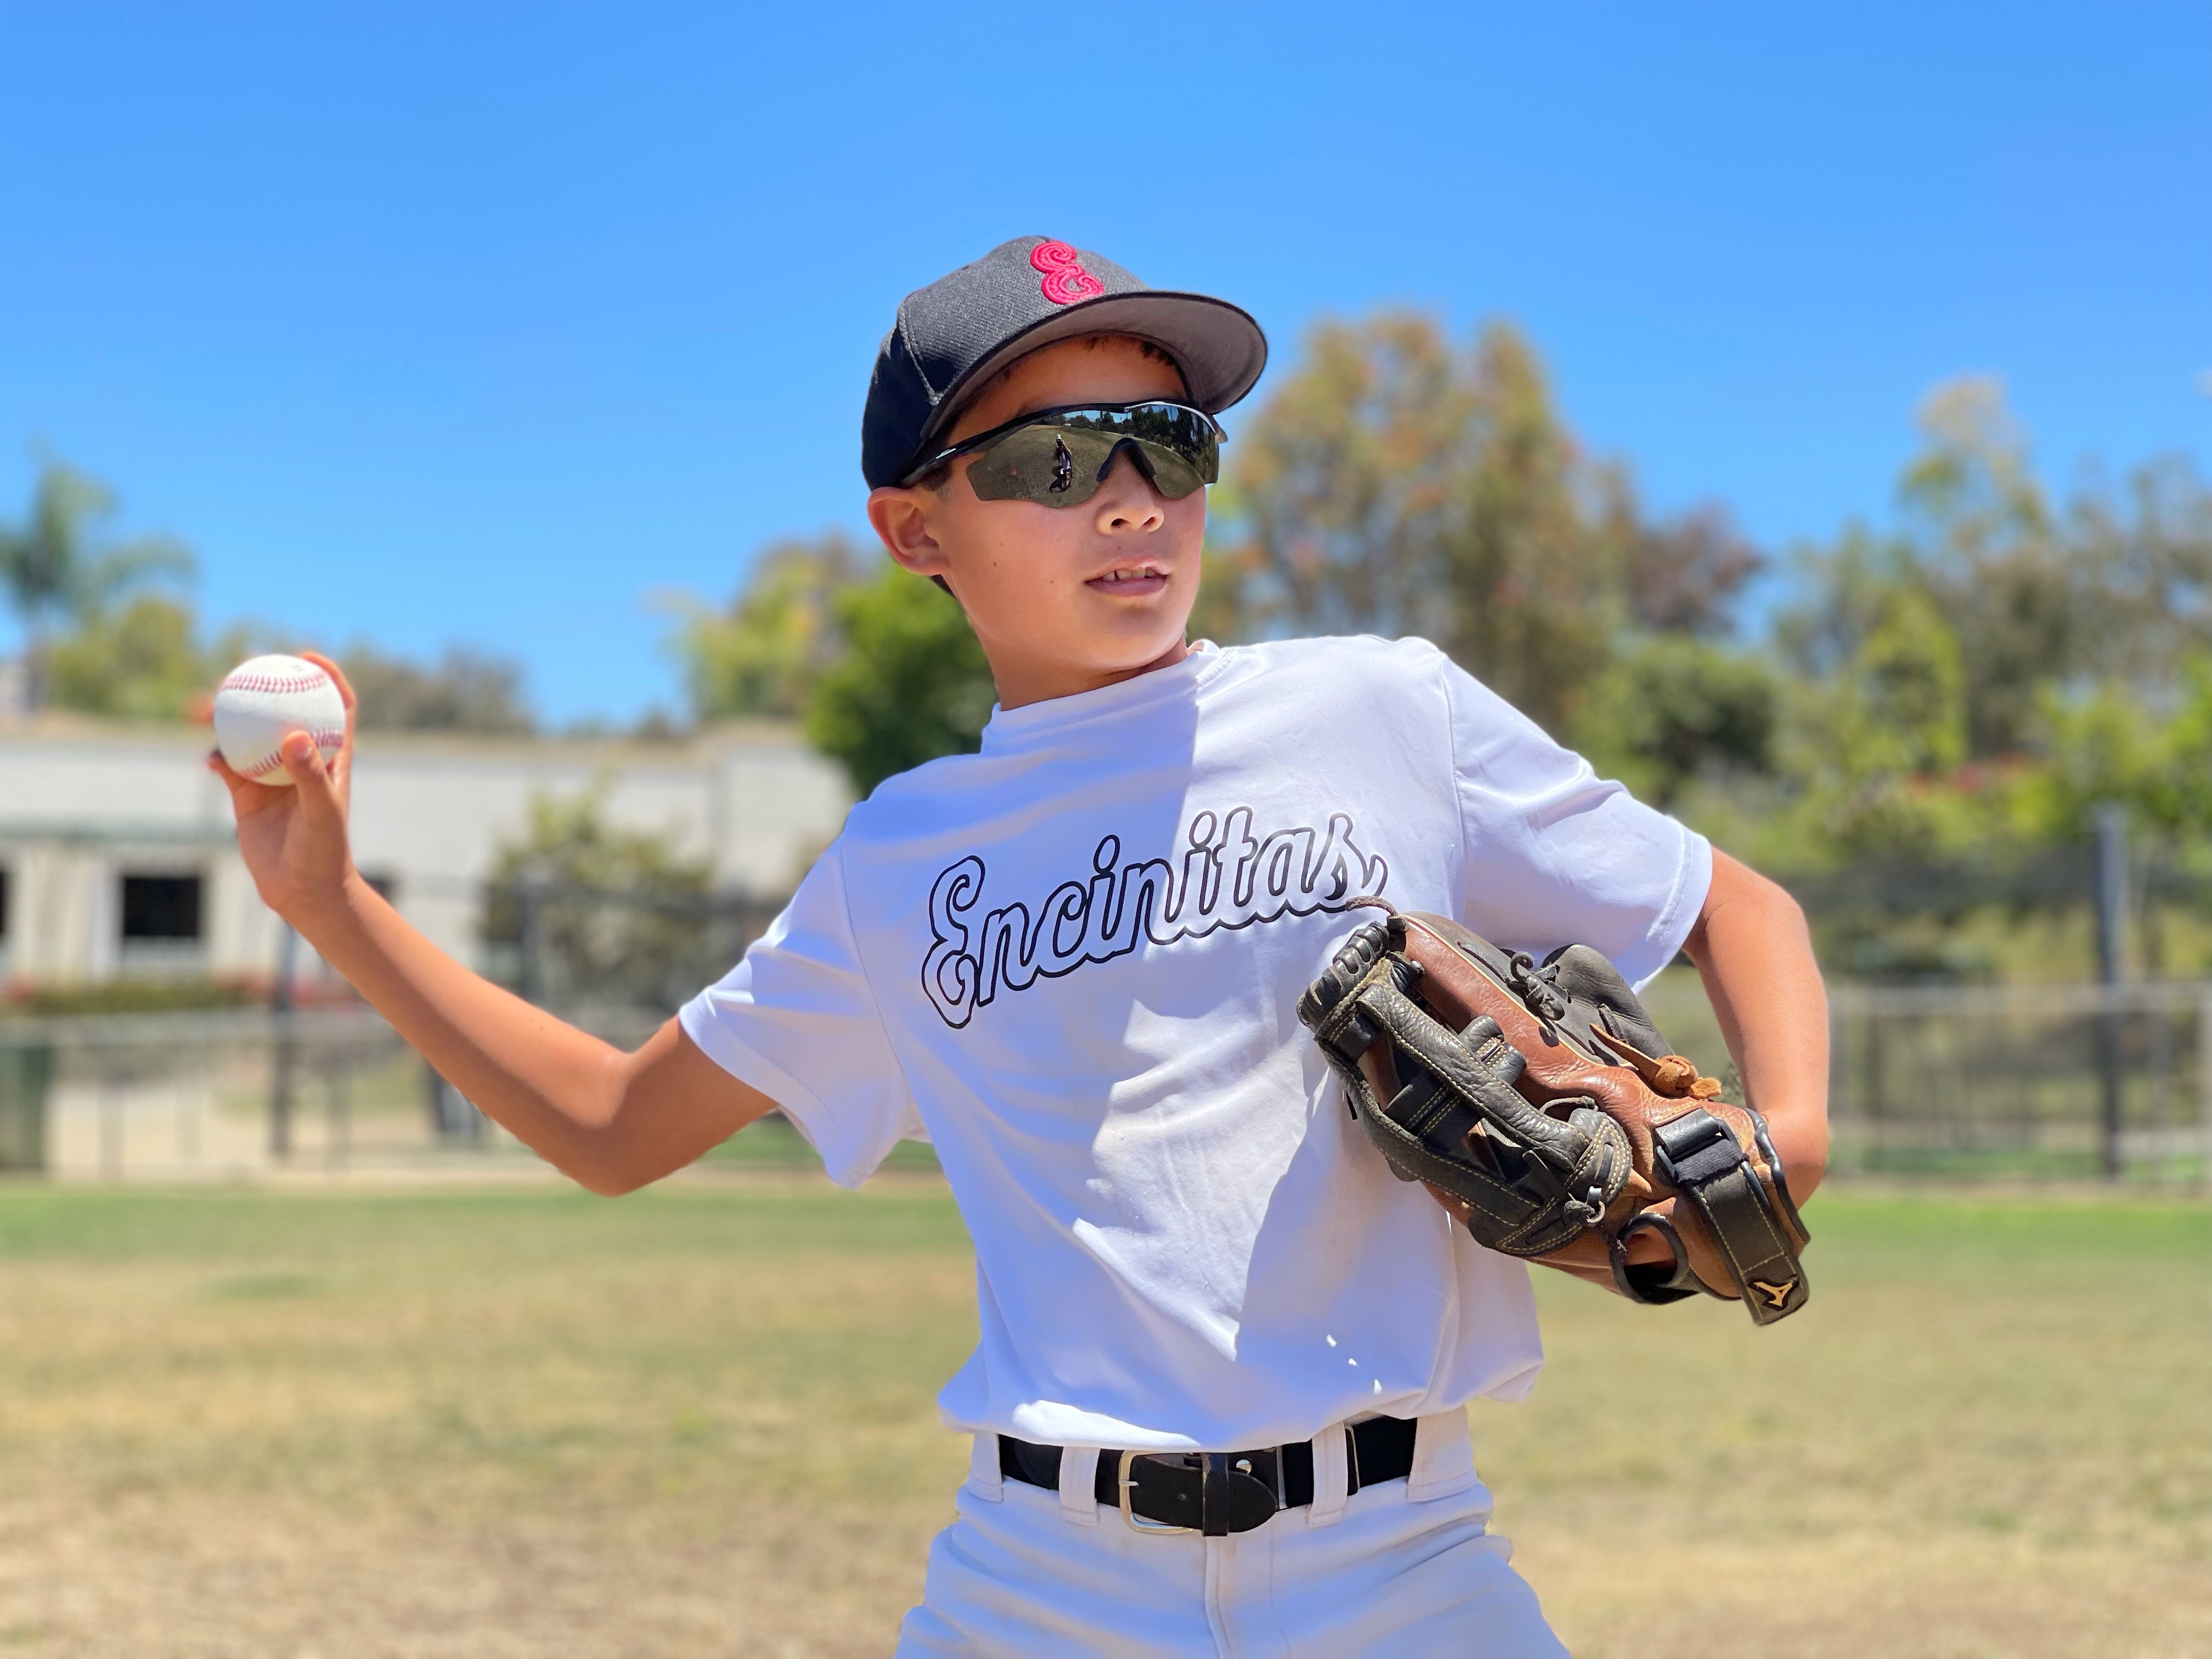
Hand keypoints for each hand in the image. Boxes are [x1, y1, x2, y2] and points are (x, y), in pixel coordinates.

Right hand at [208, 650, 360, 925]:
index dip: (326, 678)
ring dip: (228, 719)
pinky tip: (208, 758)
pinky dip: (217, 758)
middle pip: (283, 713)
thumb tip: (295, 735)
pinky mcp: (247, 797)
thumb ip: (310, 774)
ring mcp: (272, 776)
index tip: (306, 658)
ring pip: (249, 736)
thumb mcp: (322, 810)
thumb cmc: (324, 850)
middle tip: (242, 671)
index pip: (336, 707)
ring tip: (204, 708)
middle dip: (265, 689)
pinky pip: (228, 767)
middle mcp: (302, 761)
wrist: (303, 889)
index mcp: (332, 757)